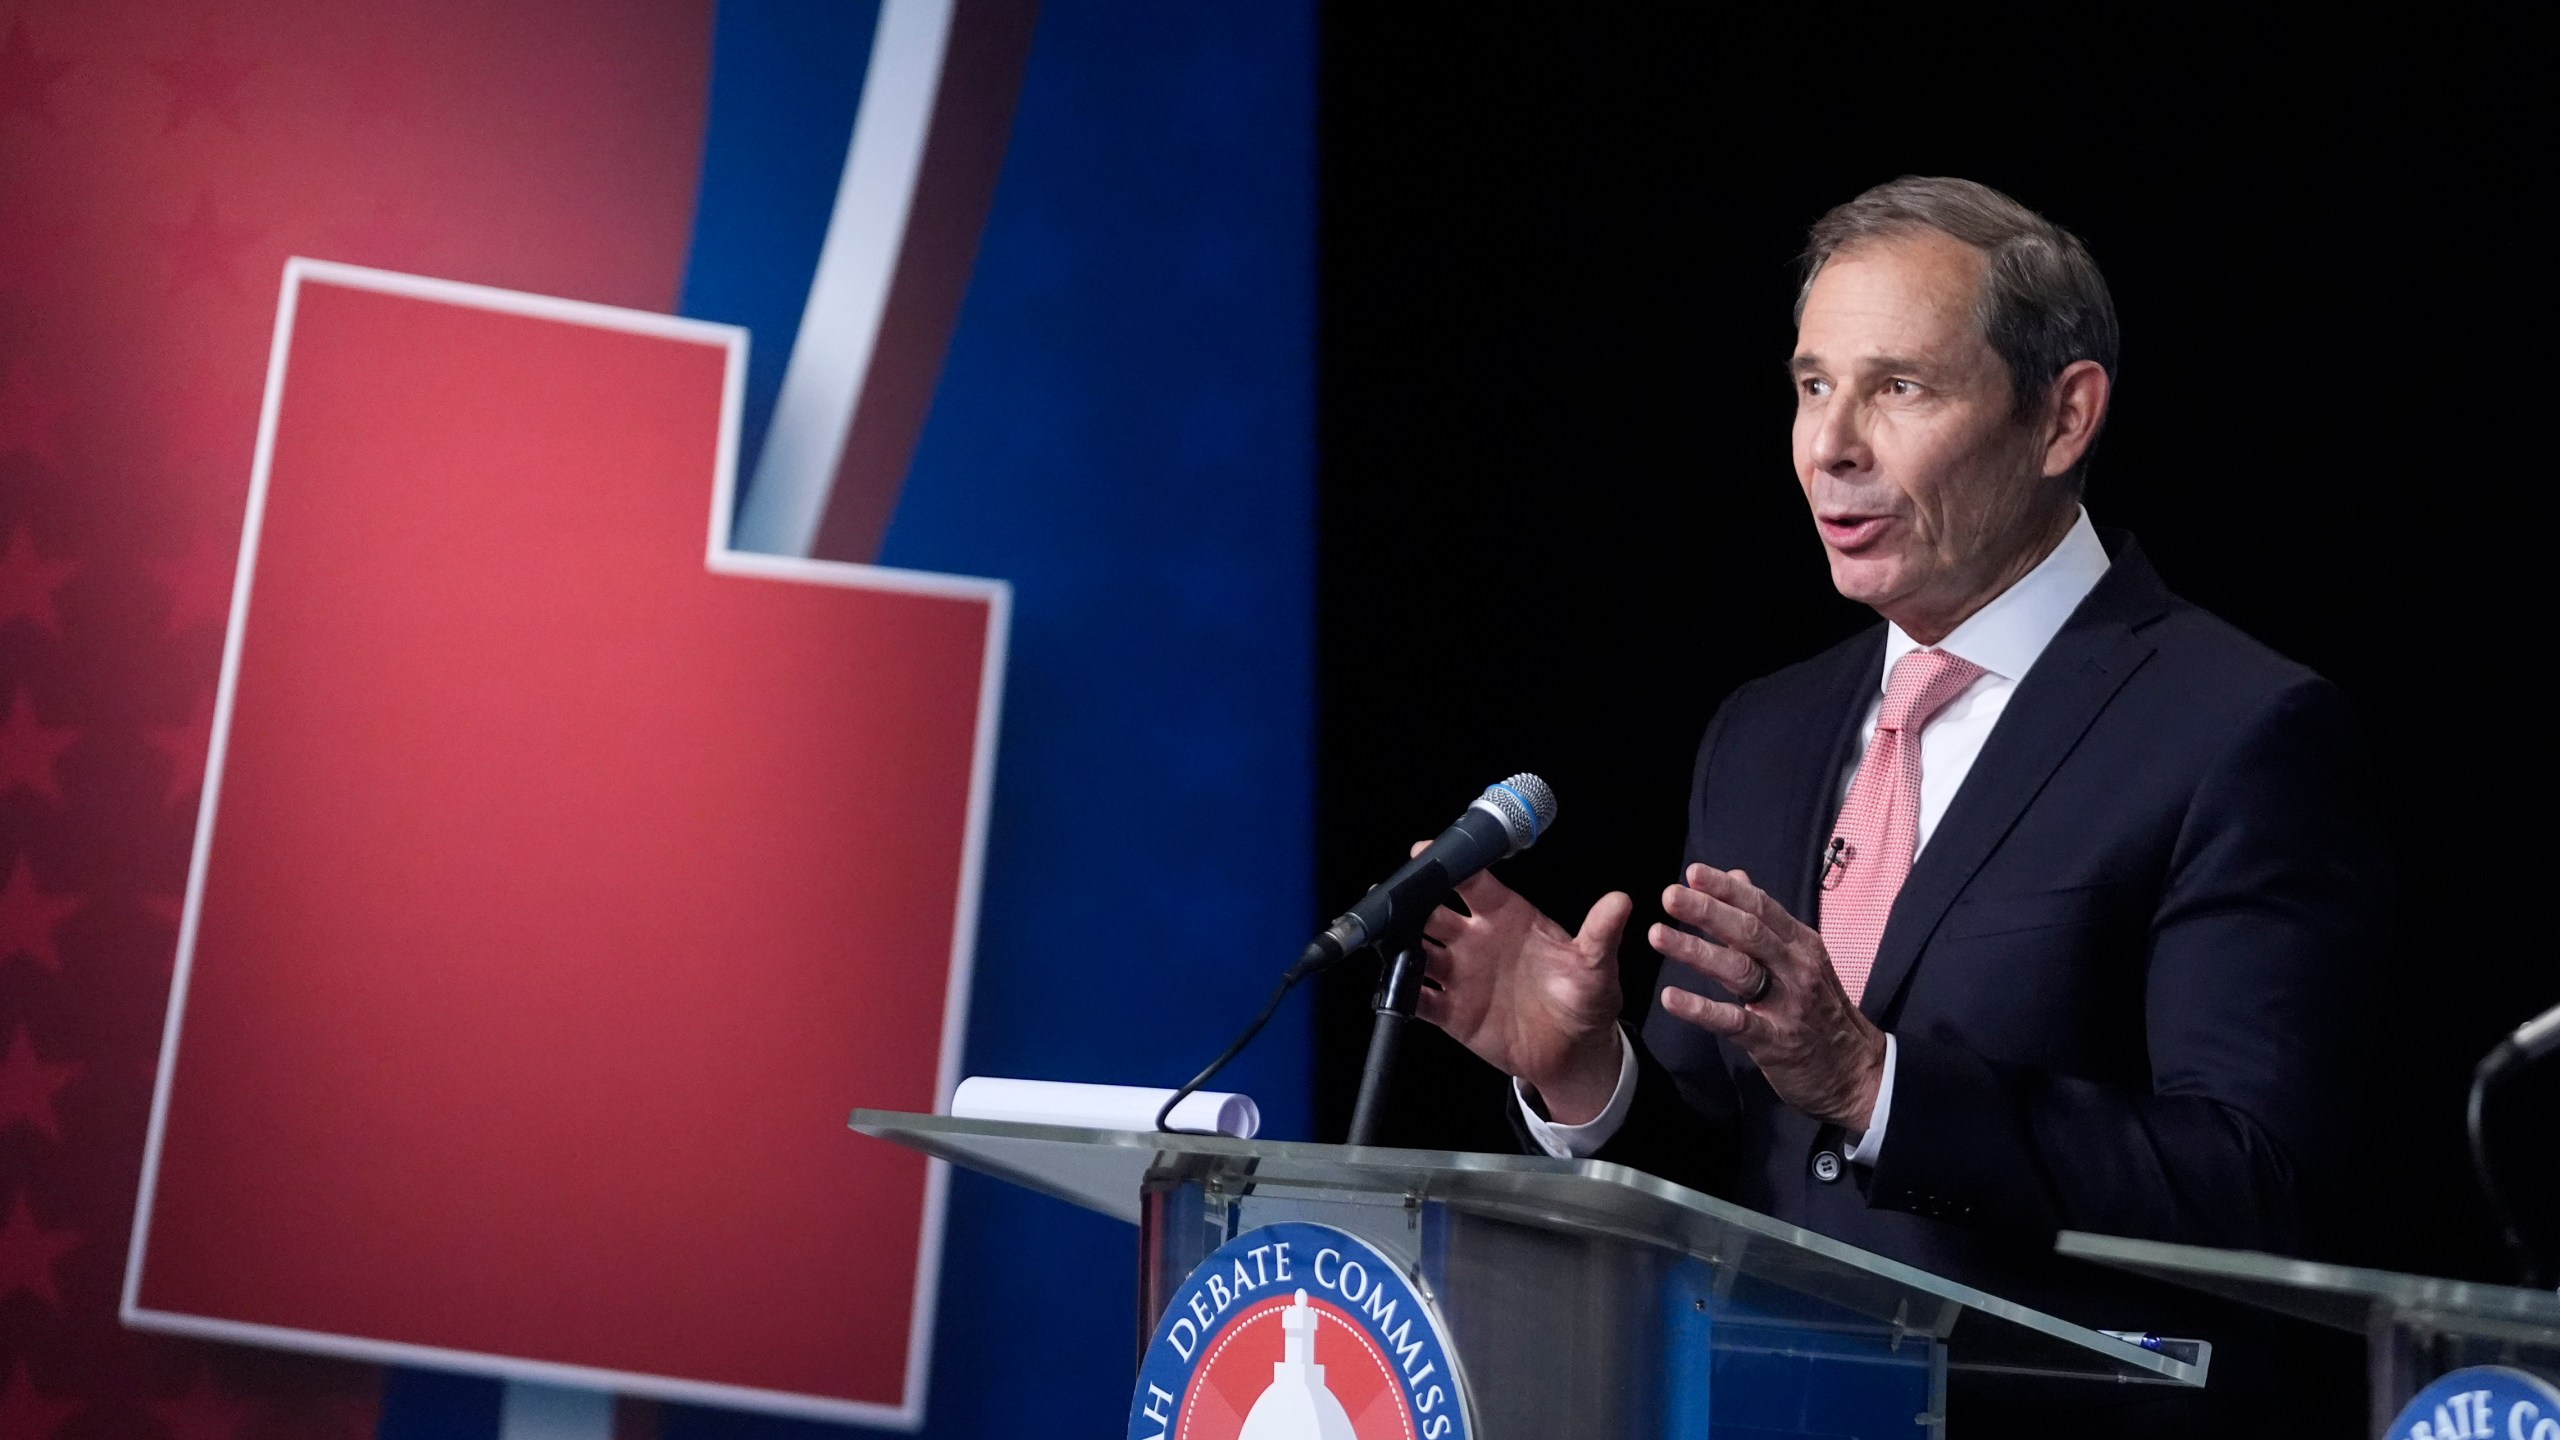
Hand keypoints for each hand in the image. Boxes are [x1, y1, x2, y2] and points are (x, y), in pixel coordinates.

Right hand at [1406, 841, 1630, 1124]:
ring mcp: (1460, 975)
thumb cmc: (1586, 1000)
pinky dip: (1401, 993)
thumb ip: (1600, 933)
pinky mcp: (1451, 1012)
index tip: (1426, 851)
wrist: (1576, 1052)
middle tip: (1393, 895)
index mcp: (1508, 917)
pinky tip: (1394, 988)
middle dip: (1410, 900)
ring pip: (1417, 950)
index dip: (1450, 865)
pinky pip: (1418, 999)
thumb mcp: (1596, 966)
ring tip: (1383, 939)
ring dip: (1398, 943)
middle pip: (1433, 911)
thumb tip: (1621, 901)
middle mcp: (1477, 940)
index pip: (1472, 882)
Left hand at [1649, 863, 1886, 1132]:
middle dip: (1707, 911)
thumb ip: (1766, 918)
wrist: (1856, 1071)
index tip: (1692, 872)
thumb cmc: (1821, 1009)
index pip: (1762, 907)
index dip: (1726, 889)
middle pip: (1749, 932)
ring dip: (1696, 951)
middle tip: (1670, 895)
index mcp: (1801, 943)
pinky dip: (1701, 1009)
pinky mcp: (1775, 1041)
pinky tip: (1670, 998)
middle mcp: (1796, 968)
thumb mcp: (1802, 957)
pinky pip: (1734, 1022)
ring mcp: (1787, 1005)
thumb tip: (1737, 876)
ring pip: (1739, 970)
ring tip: (1658, 935)